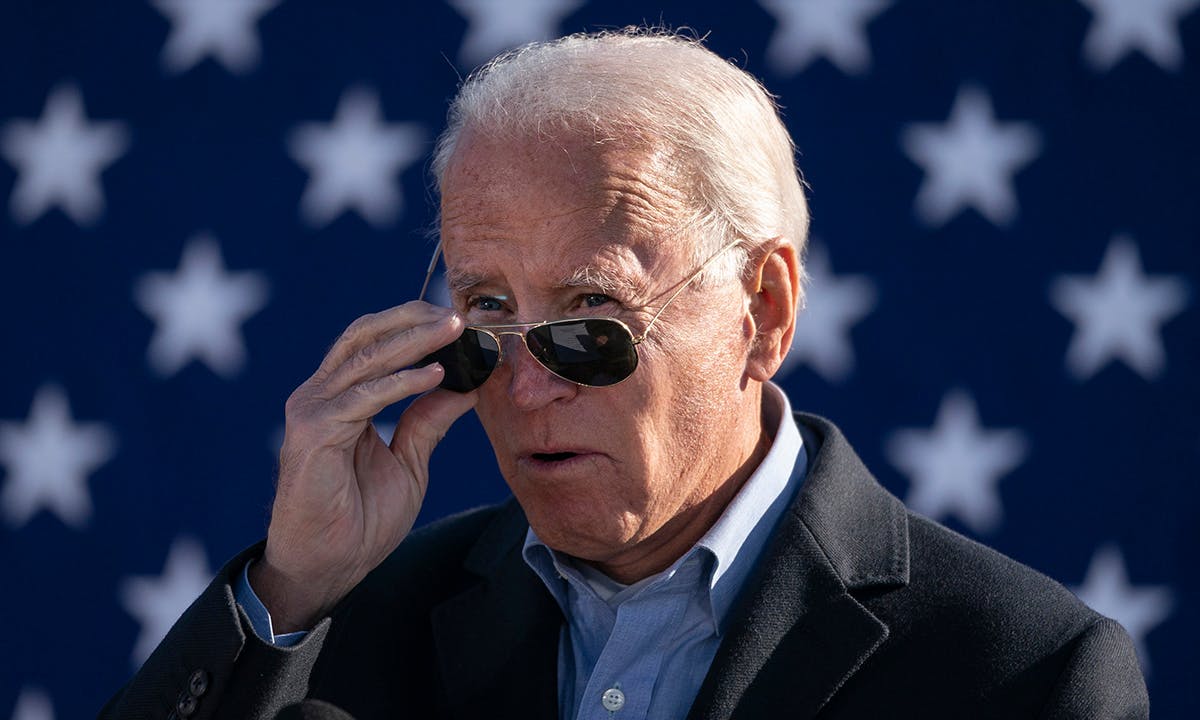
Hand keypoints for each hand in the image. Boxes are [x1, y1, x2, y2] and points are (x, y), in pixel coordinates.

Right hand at [250, 302, 475, 631]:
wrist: (329, 565)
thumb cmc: (361, 519)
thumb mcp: (409, 460)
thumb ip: (429, 420)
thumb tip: (466, 385)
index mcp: (340, 396)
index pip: (374, 341)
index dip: (413, 323)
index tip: (460, 319)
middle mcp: (320, 394)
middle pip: (366, 335)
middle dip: (413, 318)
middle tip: (458, 313)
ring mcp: (312, 409)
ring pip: (366, 357)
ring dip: (414, 340)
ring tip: (454, 330)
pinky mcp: (313, 432)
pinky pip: (363, 396)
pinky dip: (401, 382)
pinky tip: (435, 375)